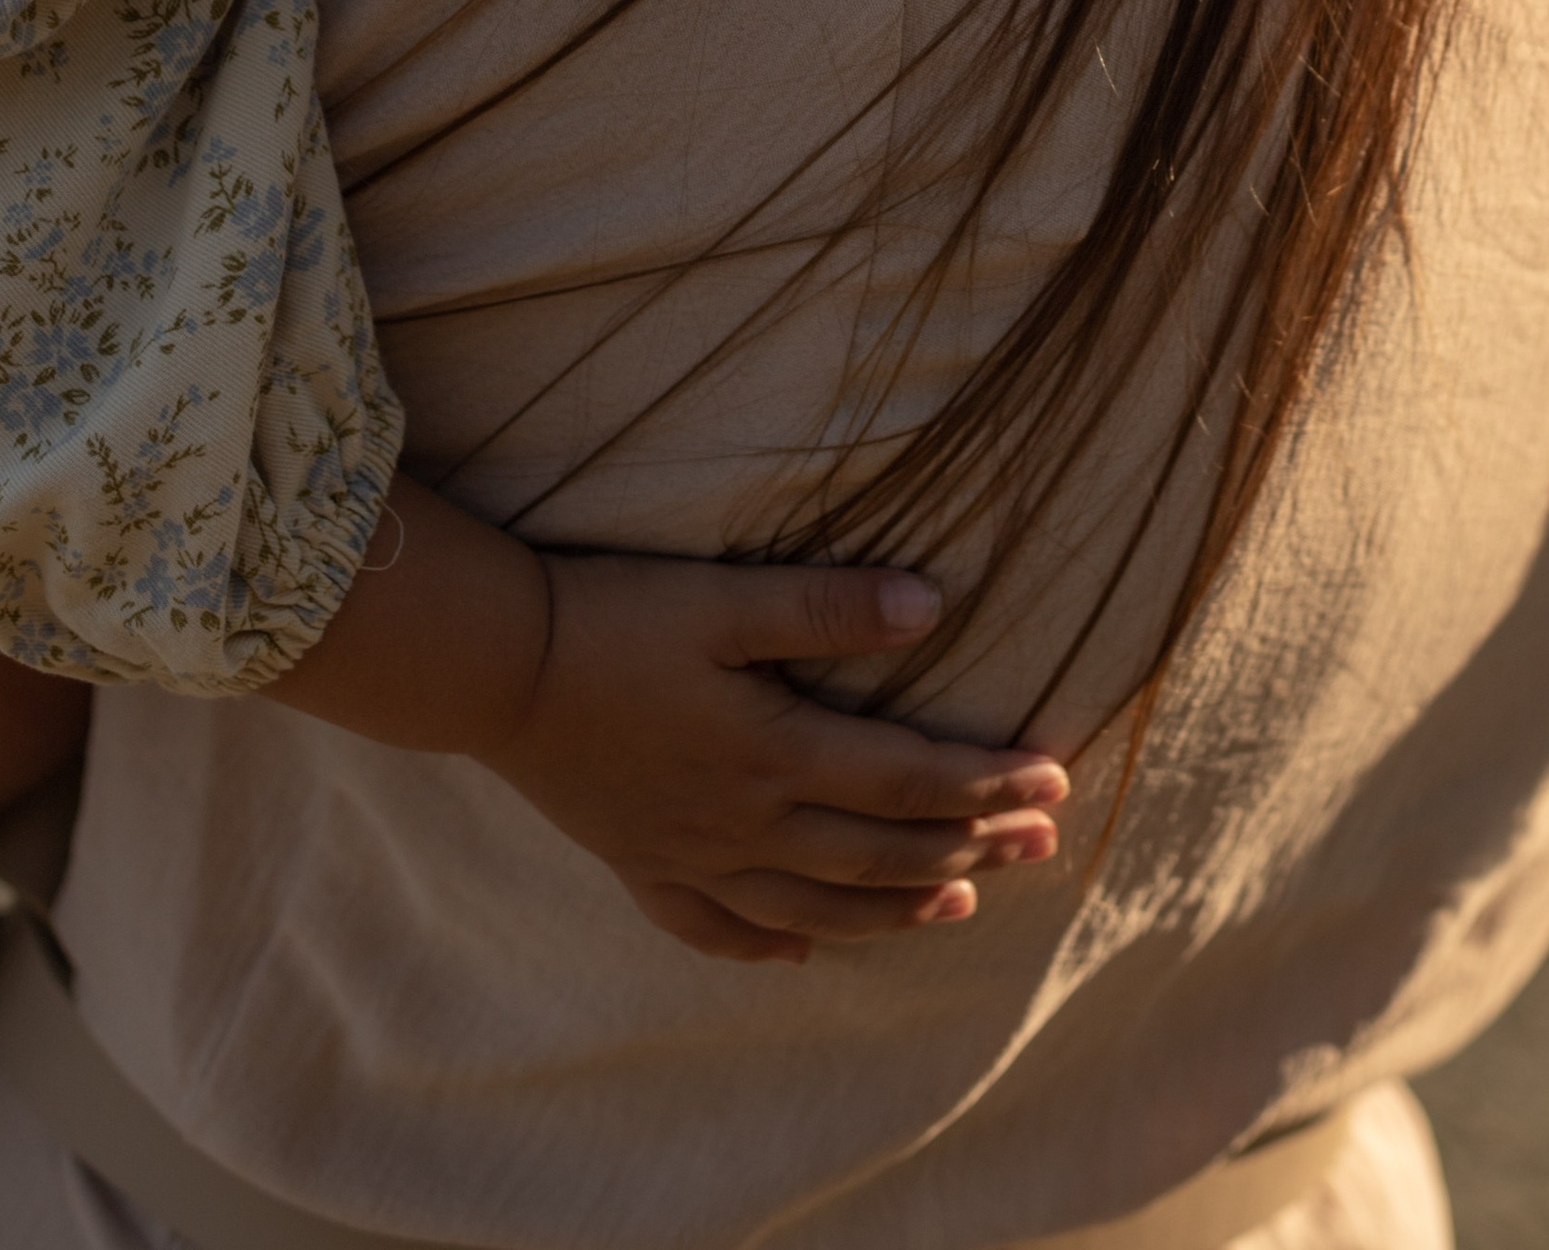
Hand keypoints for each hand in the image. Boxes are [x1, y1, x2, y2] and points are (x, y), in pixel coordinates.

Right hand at [477, 552, 1068, 964]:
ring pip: (815, 902)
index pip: (909, 778)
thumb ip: (827, 606)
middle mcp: (744, 819)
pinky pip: (715, 926)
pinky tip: (802, 951)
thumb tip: (934, 606)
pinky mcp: (641, 862)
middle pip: (880, 850)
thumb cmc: (612, 616)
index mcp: (774, 749)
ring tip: (958, 905)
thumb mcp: (723, 597)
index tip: (1053, 777)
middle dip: (970, 848)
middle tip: (1042, 844)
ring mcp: (691, 852)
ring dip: (895, 907)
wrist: (495, 668)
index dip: (987, 780)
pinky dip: (767, 944)